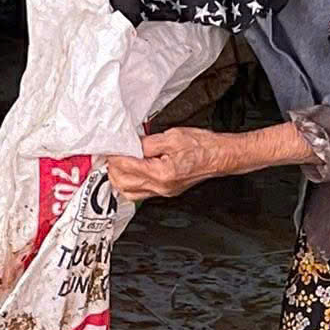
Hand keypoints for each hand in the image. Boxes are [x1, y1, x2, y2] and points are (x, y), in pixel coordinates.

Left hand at [107, 128, 230, 200]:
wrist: (220, 156)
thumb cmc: (202, 146)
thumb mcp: (172, 136)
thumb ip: (147, 143)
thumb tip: (130, 145)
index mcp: (161, 173)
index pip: (127, 167)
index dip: (115, 156)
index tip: (109, 148)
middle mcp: (161, 187)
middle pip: (124, 184)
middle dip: (113, 169)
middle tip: (110, 155)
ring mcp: (164, 192)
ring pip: (130, 193)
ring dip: (119, 179)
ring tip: (117, 164)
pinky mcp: (167, 191)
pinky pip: (141, 193)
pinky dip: (130, 183)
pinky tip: (129, 172)